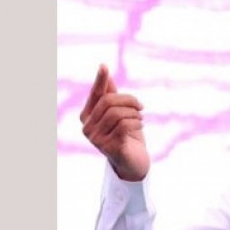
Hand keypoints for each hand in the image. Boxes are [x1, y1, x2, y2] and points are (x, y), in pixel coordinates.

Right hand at [80, 65, 149, 180]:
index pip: (95, 95)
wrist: (134, 162)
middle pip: (108, 102)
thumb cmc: (126, 136)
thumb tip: (106, 73)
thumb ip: (111, 95)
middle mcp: (87, 128)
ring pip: (117, 114)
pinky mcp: (108, 148)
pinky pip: (124, 126)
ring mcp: (96, 139)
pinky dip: (136, 123)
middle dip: (129, 100)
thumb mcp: (120, 113)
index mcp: (87, 117)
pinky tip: (140, 126)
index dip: (100, 81)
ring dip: (134, 113)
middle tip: (141, 106)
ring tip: (141, 118)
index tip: (104, 66)